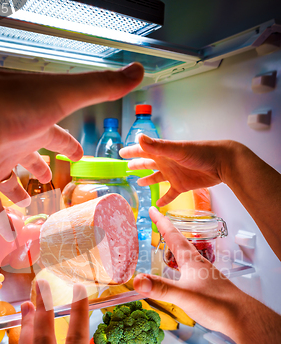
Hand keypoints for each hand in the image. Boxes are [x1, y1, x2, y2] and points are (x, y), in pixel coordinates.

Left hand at [0, 57, 143, 223]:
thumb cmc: (12, 101)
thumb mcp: (64, 95)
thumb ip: (101, 88)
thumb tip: (138, 71)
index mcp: (36, 124)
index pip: (56, 136)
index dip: (68, 145)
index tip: (78, 154)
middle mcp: (15, 142)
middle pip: (30, 159)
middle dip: (40, 170)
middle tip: (50, 180)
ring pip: (9, 183)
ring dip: (19, 194)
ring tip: (29, 206)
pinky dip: (1, 220)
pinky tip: (11, 233)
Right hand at [120, 135, 239, 205]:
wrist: (222, 163)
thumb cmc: (201, 153)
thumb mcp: (177, 150)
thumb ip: (158, 146)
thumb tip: (139, 138)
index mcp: (163, 152)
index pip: (143, 150)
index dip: (132, 151)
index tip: (121, 152)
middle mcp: (167, 162)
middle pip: (148, 163)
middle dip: (137, 164)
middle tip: (126, 165)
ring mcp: (174, 174)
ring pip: (157, 178)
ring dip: (148, 179)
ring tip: (138, 183)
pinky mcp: (182, 185)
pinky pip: (170, 193)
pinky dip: (164, 199)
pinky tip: (158, 204)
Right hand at [134, 208, 280, 343]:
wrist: (242, 317)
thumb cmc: (217, 304)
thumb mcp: (184, 296)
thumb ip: (161, 288)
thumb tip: (137, 280)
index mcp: (191, 261)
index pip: (173, 236)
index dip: (161, 222)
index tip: (152, 209)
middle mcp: (198, 264)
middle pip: (180, 242)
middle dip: (167, 231)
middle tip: (157, 222)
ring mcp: (203, 274)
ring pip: (186, 256)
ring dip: (174, 248)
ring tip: (166, 245)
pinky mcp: (207, 286)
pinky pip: (189, 270)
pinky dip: (180, 266)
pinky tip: (180, 274)